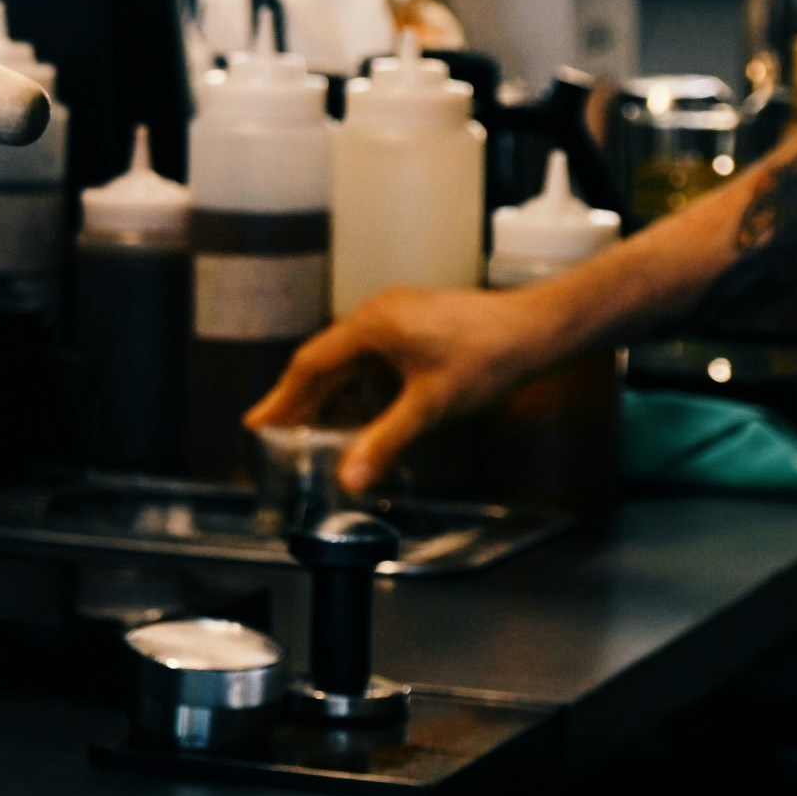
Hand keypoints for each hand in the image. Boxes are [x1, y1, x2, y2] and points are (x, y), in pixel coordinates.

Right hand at [243, 285, 573, 495]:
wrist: (539, 329)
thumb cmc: (489, 358)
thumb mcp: (431, 408)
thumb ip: (385, 442)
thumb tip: (349, 481)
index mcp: (370, 326)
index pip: (309, 365)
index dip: (281, 399)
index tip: (257, 424)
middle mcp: (376, 315)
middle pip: (325, 362)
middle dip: (302, 401)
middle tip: (278, 434)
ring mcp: (398, 318)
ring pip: (350, 362)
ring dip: (334, 396)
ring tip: (319, 433)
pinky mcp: (417, 326)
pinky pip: (374, 358)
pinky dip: (362, 388)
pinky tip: (369, 415)